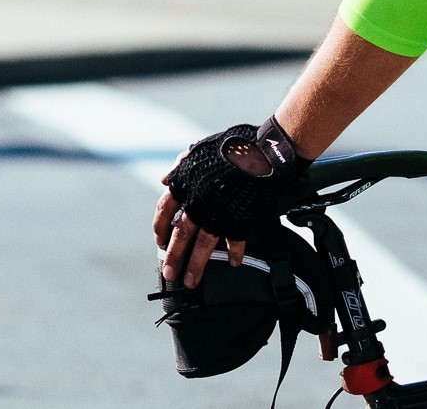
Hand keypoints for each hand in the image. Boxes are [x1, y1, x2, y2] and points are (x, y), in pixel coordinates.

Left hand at [151, 139, 272, 288]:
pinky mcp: (240, 220)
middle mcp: (198, 199)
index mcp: (186, 181)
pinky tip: (233, 263)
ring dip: (196, 265)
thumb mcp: (201, 150)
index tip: (160, 242)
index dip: (160, 228)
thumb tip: (164, 179)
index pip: (164, 210)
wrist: (266, 149)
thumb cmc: (234, 146)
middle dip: (173, 256)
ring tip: (191, 281)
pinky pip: (234, 242)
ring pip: (202, 245)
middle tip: (169, 273)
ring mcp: (219, 211)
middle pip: (180, 234)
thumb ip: (181, 165)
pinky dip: (234, 254)